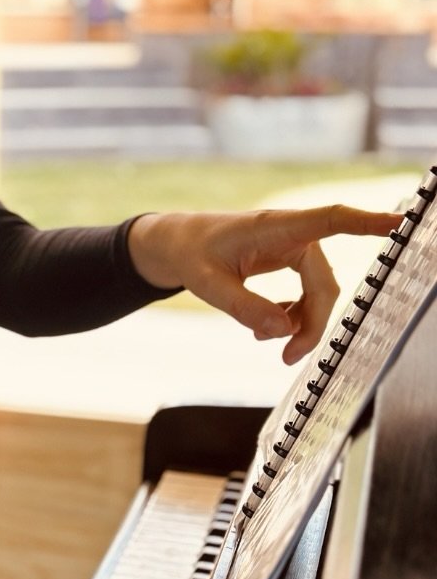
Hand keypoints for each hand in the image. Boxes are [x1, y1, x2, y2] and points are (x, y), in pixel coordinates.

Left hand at [127, 205, 399, 364]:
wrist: (179, 244)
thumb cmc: (191, 254)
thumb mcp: (207, 284)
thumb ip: (243, 307)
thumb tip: (283, 331)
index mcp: (274, 227)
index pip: (329, 220)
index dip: (365, 223)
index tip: (398, 223)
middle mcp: (292, 235)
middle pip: (323, 284)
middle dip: (311, 324)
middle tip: (288, 358)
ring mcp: (294, 248)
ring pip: (319, 293)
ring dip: (301, 324)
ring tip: (269, 345)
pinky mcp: (291, 261)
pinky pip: (307, 294)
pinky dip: (293, 317)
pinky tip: (269, 331)